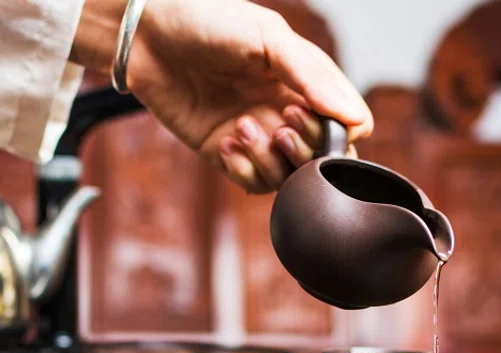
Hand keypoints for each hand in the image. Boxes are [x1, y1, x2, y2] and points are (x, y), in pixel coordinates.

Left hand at [72, 0, 372, 193]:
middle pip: (322, 158)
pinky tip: (224, 142)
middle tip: (278, 124)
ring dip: (268, 159)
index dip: (338, 133)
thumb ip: (312, 76)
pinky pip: (252, 182)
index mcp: (306, 83)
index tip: (306, 114)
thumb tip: (353, 117)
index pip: (349, 125)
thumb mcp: (267, 38)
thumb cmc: (207, 22)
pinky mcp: (227, 153)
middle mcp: (287, 111)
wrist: (147, 36)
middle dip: (303, 149)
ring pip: (288, 176)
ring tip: (240, 127)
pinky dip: (243, 170)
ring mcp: (259, 135)